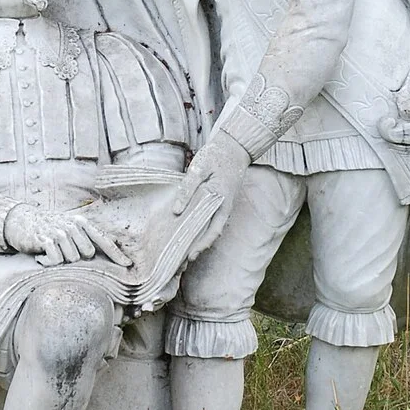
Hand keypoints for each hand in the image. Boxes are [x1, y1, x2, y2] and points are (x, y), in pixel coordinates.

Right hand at [5, 206, 131, 266]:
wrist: (21, 220)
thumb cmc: (48, 228)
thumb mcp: (68, 228)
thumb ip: (85, 238)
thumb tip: (106, 252)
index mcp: (81, 223)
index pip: (103, 240)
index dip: (116, 254)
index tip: (128, 265)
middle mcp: (73, 225)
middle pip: (87, 254)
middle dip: (77, 258)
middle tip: (62, 251)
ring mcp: (59, 232)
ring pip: (71, 259)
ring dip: (61, 259)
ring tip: (51, 251)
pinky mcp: (45, 239)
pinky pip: (56, 260)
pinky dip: (49, 262)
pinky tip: (42, 256)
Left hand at [171, 131, 250, 245]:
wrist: (233, 147)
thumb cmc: (216, 156)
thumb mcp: (199, 169)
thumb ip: (187, 189)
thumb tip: (176, 211)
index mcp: (221, 201)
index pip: (212, 230)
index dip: (201, 245)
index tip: (190, 256)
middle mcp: (224, 208)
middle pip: (211, 234)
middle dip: (198, 249)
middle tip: (181, 263)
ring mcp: (223, 206)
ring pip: (211, 229)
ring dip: (199, 241)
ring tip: (183, 252)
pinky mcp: (220, 202)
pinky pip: (211, 220)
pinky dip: (201, 229)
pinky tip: (189, 232)